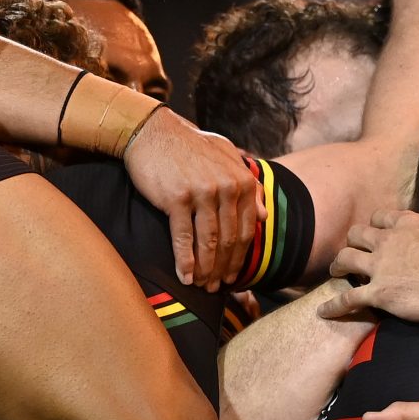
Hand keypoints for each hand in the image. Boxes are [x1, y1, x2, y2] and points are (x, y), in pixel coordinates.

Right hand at [122, 110, 262, 289]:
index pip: (246, 230)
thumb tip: (264, 216)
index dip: (240, 258)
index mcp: (242, 180)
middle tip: (217, 287)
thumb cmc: (190, 147)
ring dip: (206, 270)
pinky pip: (184, 237)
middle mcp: (227, 187)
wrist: (154, 132)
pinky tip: (185, 276)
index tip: (233, 275)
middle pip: (229, 240)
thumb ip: (249, 186)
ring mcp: (202, 193)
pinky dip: (185, 261)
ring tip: (202, 286)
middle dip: (223, 269)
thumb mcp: (227, 158)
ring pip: (208, 242)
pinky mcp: (177, 199)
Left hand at [324, 182, 418, 320]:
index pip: (382, 217)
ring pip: (346, 260)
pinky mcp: (378, 293)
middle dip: (352, 241)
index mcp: (407, 224)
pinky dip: (333, 306)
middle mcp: (388, 242)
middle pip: (357, 235)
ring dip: (338, 266)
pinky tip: (323, 312)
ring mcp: (380, 267)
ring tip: (335, 272)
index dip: (376, 223)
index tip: (375, 230)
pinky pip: (348, 299)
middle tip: (351, 249)